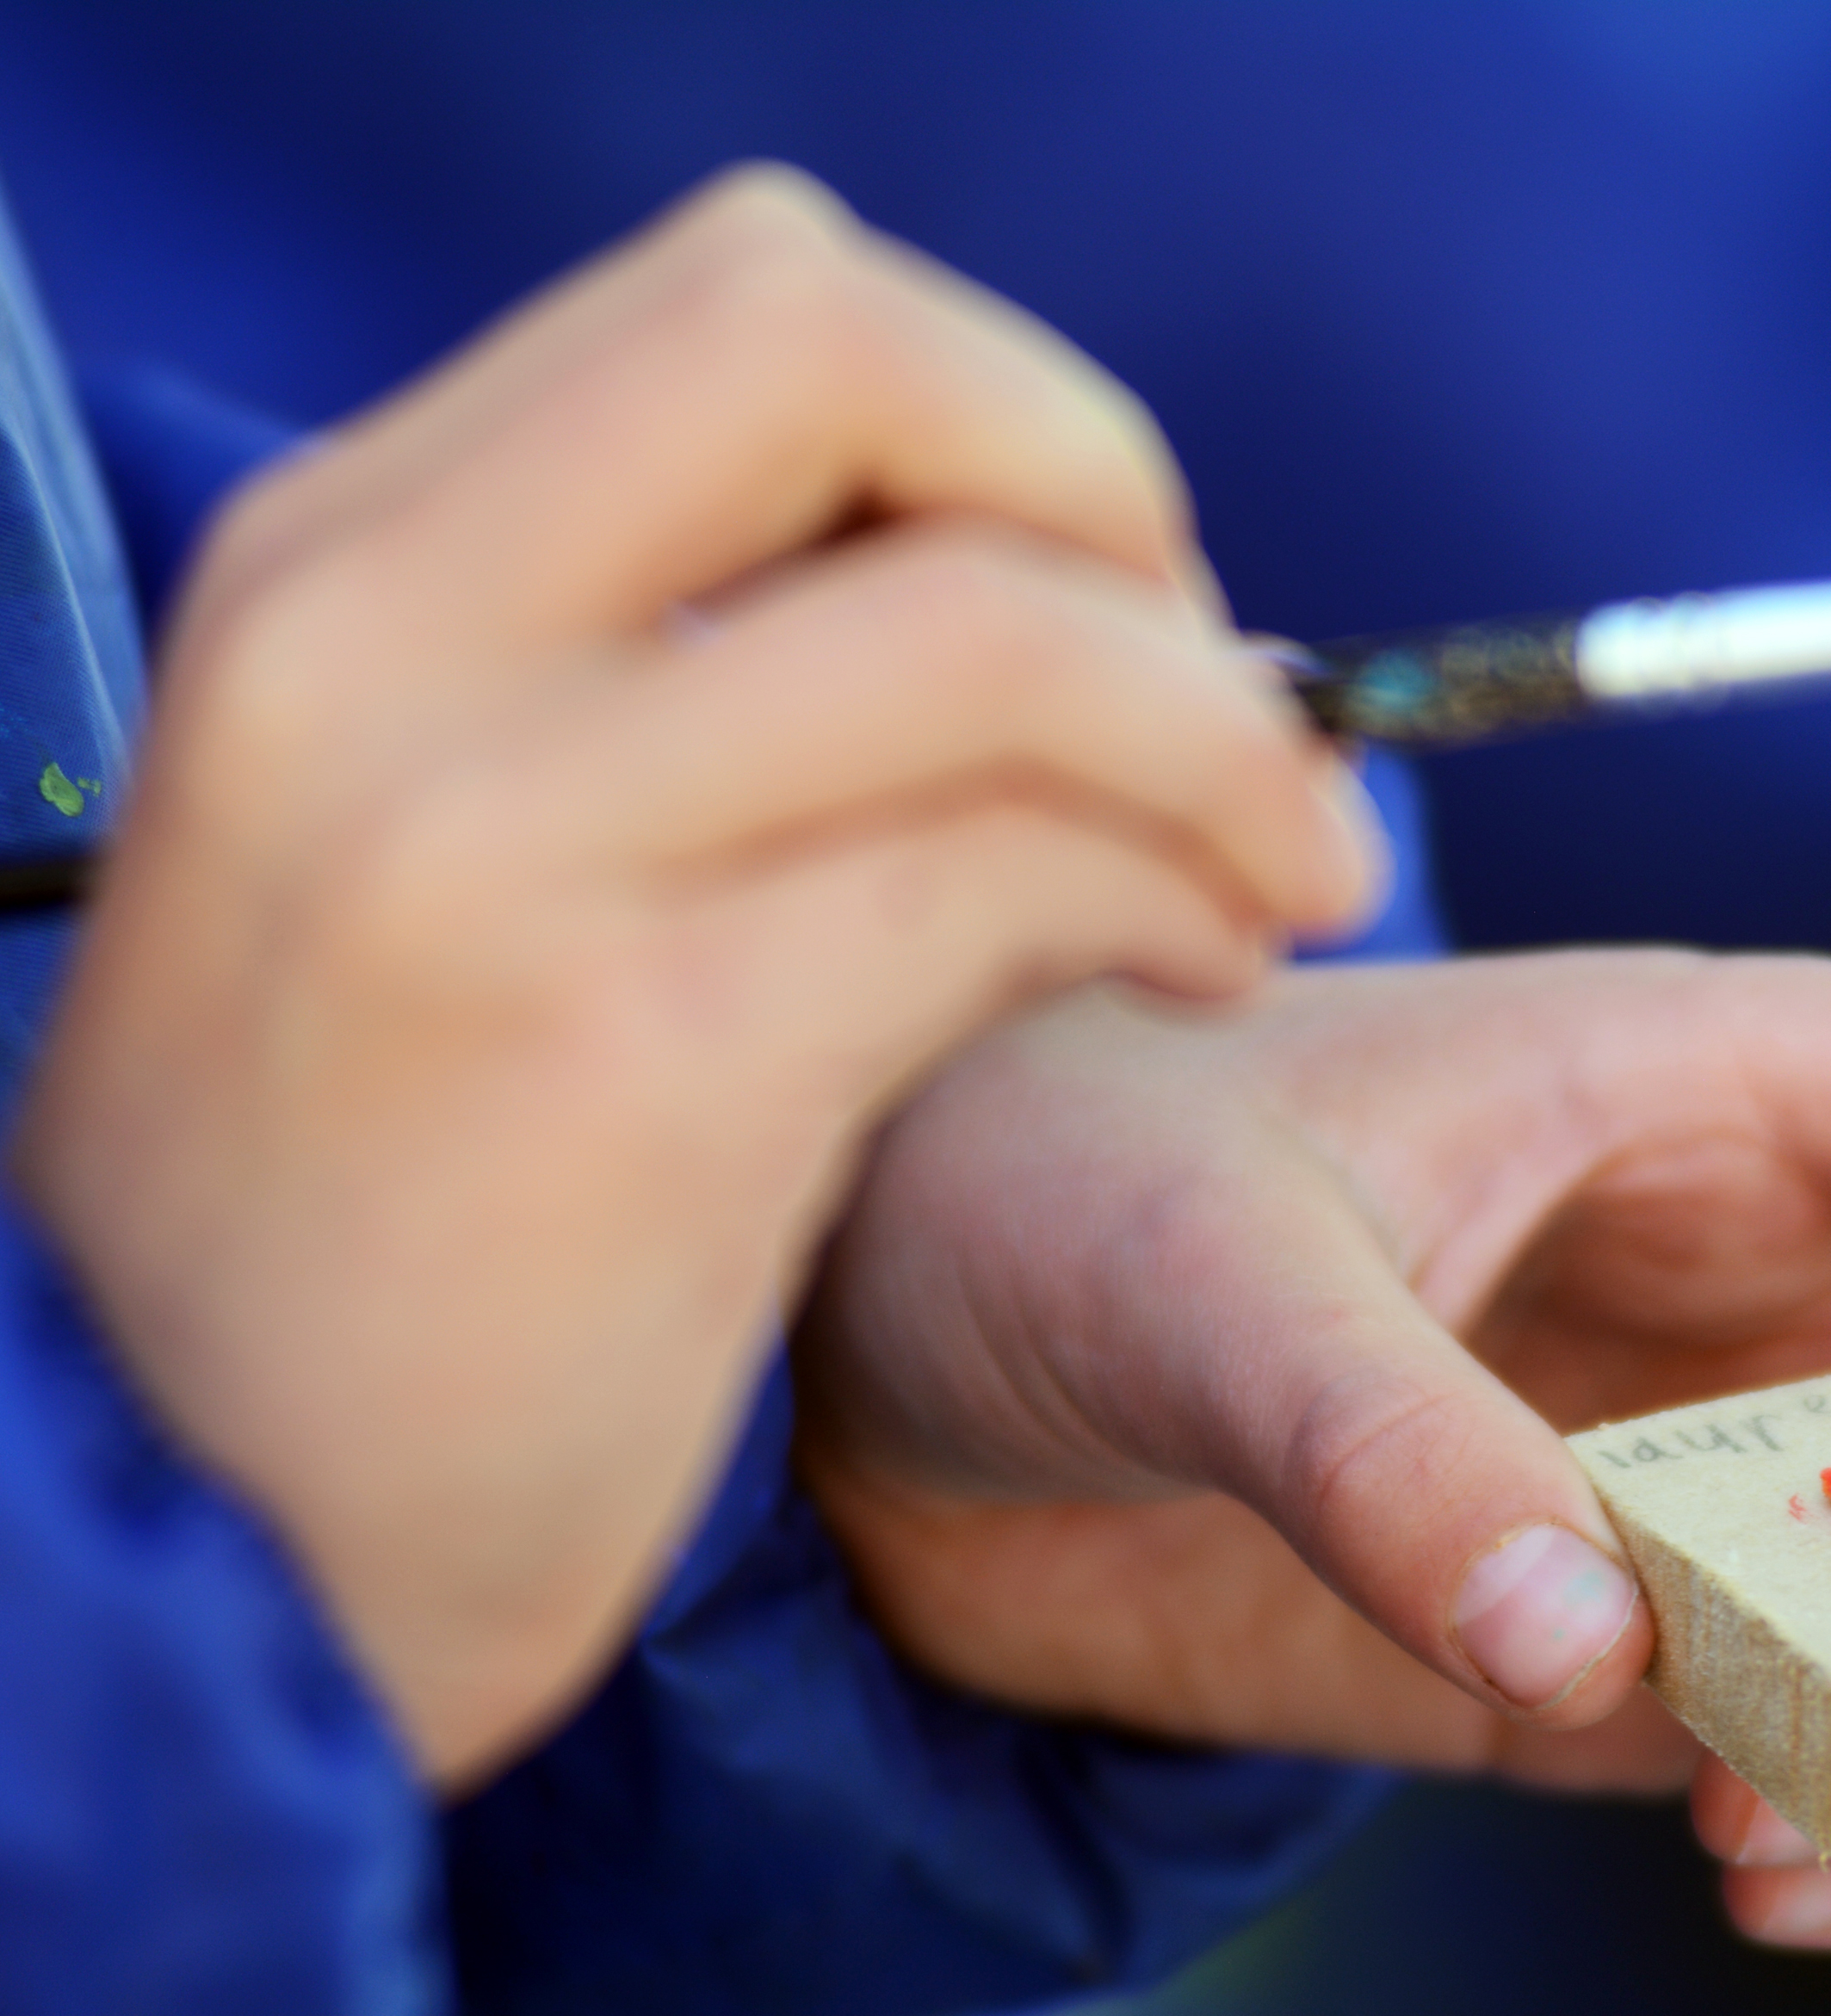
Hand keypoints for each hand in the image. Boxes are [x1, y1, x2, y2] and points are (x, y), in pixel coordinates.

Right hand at [11, 168, 1378, 1786]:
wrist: (192, 1550)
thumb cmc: (356, 1226)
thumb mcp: (412, 861)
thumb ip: (639, 684)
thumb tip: (1021, 575)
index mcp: (334, 574)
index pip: (761, 298)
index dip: (1007, 419)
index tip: (1105, 596)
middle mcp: (380, 655)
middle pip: (861, 357)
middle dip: (1116, 502)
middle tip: (1223, 698)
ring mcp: (497, 853)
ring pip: (994, 634)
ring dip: (1224, 743)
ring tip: (1287, 876)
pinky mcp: (645, 1068)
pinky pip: (1011, 876)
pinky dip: (1181, 896)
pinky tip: (1207, 970)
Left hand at [799, 951, 1830, 1946]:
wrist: (854, 1357)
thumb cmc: (1027, 1189)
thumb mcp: (1204, 1283)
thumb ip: (1399, 1451)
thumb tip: (1608, 1654)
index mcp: (1727, 1087)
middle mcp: (1770, 1277)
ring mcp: (1713, 1468)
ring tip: (1814, 1833)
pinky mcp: (1626, 1634)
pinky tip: (1769, 1875)